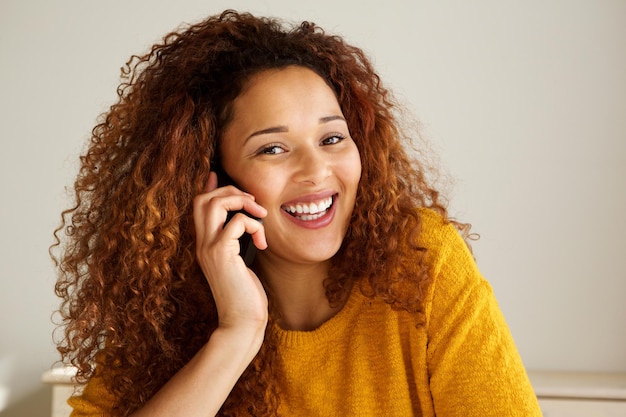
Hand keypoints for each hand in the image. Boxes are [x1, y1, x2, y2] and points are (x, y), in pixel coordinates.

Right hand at [193, 172, 268, 330]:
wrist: (242, 323)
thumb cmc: (245, 296)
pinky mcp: (221, 254)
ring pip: (213, 203)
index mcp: (205, 245)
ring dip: (240, 201)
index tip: (219, 176)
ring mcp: (208, 248)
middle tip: (253, 203)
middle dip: (229, 191)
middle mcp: (201, 244)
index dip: (209, 187)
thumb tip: (245, 223)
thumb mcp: (240, 263)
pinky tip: (262, 244)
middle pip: (202, 199)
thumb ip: (237, 242)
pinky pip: (237, 222)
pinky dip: (255, 226)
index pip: (198, 206)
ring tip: (260, 215)